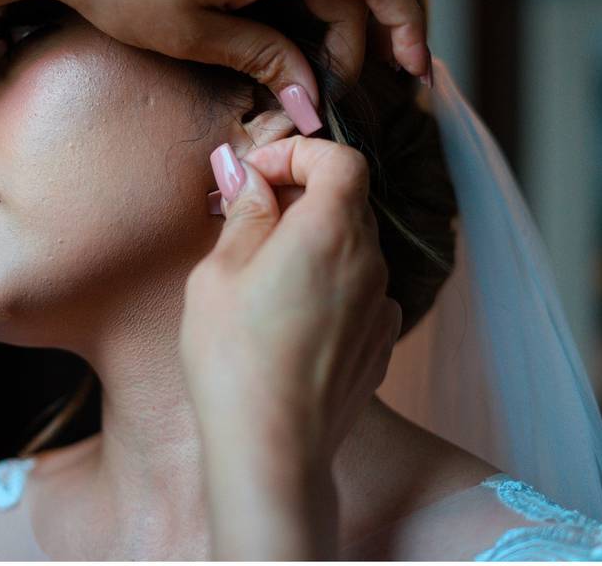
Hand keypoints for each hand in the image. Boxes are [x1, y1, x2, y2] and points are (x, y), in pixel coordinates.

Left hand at [16, 0, 430, 133]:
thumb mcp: (194, 33)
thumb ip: (265, 60)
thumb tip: (311, 101)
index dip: (404, 21)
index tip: (411, 68)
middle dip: (351, 43)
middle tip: (324, 98)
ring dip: (328, 28)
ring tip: (308, 77)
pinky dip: (303, 8)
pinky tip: (287, 43)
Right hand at [178, 137, 402, 557]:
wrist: (273, 448)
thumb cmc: (234, 359)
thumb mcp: (219, 273)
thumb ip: (245, 213)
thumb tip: (249, 176)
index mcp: (330, 231)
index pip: (341, 158)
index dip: (299, 154)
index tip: (257, 176)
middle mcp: (370, 261)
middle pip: (347, 201)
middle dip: (299, 196)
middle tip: (247, 221)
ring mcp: (382, 305)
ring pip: (352, 248)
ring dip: (313, 243)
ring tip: (262, 275)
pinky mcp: (381, 342)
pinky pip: (360, 291)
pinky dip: (330, 284)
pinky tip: (290, 317)